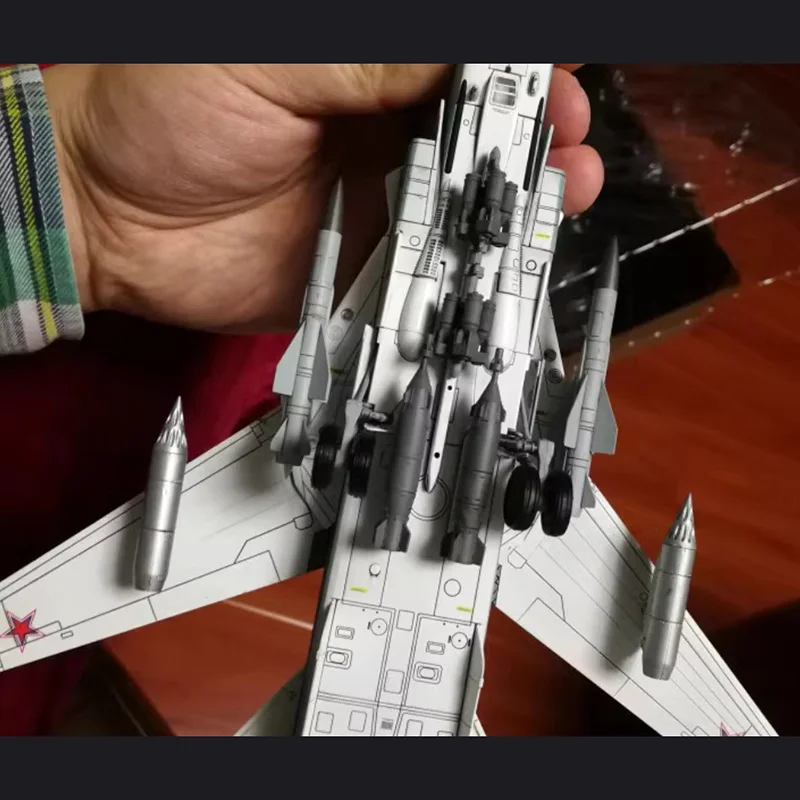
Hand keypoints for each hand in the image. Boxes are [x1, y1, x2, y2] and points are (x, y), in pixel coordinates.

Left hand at [47, 64, 602, 331]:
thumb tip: (467, 58)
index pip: (460, 67)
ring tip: (561, 187)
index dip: (513, 73)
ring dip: (518, 198)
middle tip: (566, 135)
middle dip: (533, 133)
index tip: (552, 80)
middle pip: (478, 133)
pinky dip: (467, 266)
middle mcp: (376, 134)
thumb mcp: (273, 60)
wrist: (109, 215)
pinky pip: (424, 269)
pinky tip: (502, 253)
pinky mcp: (358, 266)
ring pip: (465, 202)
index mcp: (362, 70)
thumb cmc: (164, 111)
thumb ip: (374, 61)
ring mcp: (373, 203)